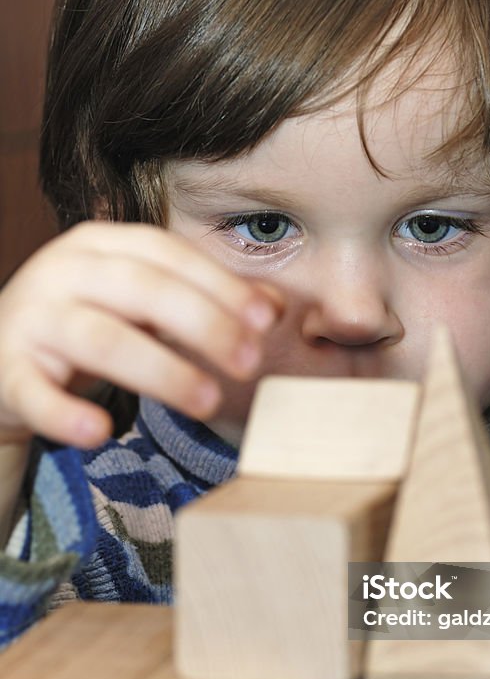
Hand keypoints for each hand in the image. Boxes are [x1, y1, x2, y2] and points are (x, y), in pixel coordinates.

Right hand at [0, 221, 283, 448]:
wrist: (2, 359)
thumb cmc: (89, 325)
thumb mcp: (146, 306)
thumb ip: (207, 300)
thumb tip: (273, 306)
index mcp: (102, 245)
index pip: (169, 255)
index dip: (221, 285)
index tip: (266, 320)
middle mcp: (63, 271)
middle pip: (143, 289)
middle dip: (204, 324)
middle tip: (249, 362)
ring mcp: (32, 319)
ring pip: (101, 338)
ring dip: (160, 370)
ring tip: (207, 401)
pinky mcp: (7, 371)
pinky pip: (35, 392)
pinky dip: (64, 413)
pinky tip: (99, 433)